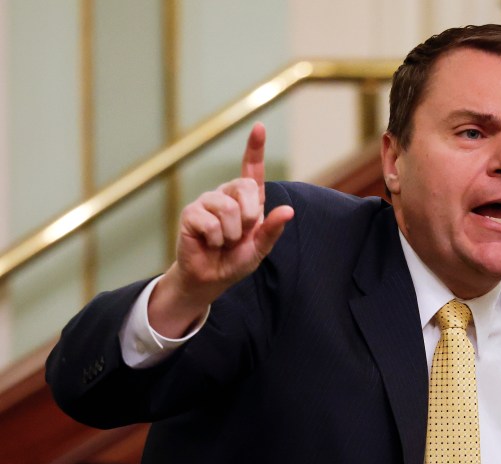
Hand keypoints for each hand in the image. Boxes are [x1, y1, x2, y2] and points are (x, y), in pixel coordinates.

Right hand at [150, 123, 293, 336]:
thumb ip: (272, 229)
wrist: (211, 277)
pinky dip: (216, 240)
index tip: (258, 127)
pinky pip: (211, 223)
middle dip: (249, 217)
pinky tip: (209, 243)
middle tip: (240, 235)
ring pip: (228, 209)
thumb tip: (288, 210)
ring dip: (232, 234)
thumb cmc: (237, 259)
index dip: (255, 148)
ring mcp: (207, 201)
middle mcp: (226, 194)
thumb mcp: (261, 247)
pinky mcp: (190, 213)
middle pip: (245, 188)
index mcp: (246, 199)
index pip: (252, 169)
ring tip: (224, 242)